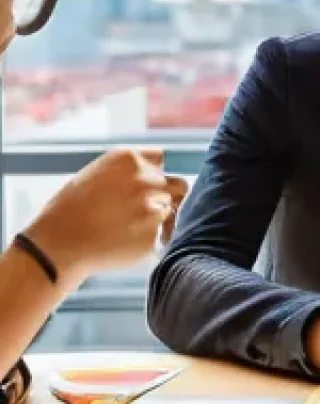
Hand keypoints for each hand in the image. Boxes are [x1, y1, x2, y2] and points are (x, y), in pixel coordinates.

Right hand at [24, 149, 185, 288]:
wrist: (58, 245)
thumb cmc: (71, 210)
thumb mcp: (96, 174)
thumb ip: (129, 171)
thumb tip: (157, 172)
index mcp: (129, 159)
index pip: (163, 158)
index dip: (158, 172)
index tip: (151, 182)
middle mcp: (146, 179)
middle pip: (177, 184)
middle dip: (165, 196)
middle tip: (142, 209)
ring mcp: (153, 207)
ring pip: (172, 209)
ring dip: (159, 217)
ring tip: (130, 226)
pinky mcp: (154, 233)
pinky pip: (163, 232)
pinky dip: (153, 236)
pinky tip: (129, 239)